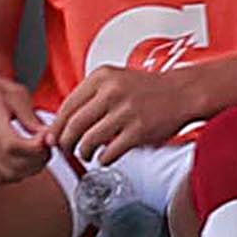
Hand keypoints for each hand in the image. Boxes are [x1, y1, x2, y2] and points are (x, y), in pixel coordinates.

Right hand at [0, 68, 51, 182]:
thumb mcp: (13, 94)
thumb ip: (32, 118)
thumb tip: (50, 139)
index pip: (14, 146)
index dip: (37, 149)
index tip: (48, 140)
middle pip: (13, 165)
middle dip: (38, 160)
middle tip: (46, 148)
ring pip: (8, 176)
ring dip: (28, 169)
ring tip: (35, 154)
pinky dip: (14, 173)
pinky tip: (20, 160)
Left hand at [48, 59, 207, 166]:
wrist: (183, 91)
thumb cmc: (147, 89)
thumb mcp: (114, 80)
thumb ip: (89, 97)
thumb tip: (61, 123)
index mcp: (102, 77)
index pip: (67, 106)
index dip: (56, 126)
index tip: (53, 136)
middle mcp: (112, 92)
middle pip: (74, 125)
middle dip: (65, 143)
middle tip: (66, 149)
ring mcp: (126, 112)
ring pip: (88, 140)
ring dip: (82, 152)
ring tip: (84, 154)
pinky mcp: (139, 130)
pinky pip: (110, 152)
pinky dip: (103, 159)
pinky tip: (104, 157)